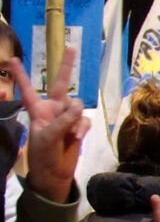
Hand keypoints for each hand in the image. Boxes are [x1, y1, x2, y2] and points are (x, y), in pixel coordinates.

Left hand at [10, 48, 89, 202]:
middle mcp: (53, 110)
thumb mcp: (47, 138)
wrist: (55, 173)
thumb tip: (77, 109)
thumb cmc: (43, 155)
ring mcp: (67, 118)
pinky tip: (78, 138)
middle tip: (71, 48)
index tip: (12, 60)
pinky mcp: (78, 127)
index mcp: (37, 110)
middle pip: (61, 84)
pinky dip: (83, 128)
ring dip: (76, 119)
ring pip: (77, 105)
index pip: (28, 89)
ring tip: (73, 135)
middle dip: (66, 66)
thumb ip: (62, 122)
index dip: (21, 75)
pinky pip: (85, 120)